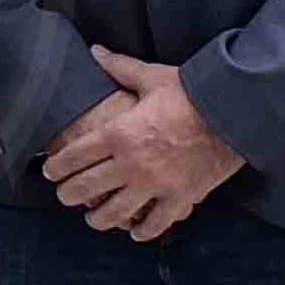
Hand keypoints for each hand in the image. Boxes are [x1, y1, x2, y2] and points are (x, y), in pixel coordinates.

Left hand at [41, 46, 243, 239]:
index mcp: (118, 133)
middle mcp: (130, 164)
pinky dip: (143, 232)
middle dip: (69, 194)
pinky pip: (155, 223)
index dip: (57, 167)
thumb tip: (95, 51)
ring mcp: (154, 184)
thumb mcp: (152, 77)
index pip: (74, 156)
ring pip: (115, 213)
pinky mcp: (179, 198)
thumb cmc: (191, 94)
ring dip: (98, 219)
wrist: (233, 114)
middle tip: (65, 196)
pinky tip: (134, 233)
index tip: (50, 172)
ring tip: (92, 218)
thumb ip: (119, 67)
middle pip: (86, 188)